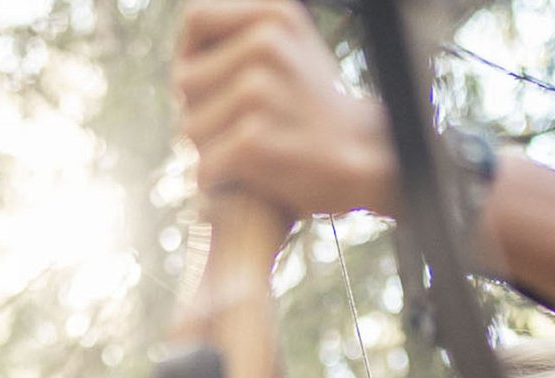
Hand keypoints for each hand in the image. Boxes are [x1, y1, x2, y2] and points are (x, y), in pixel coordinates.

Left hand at [173, 0, 397, 217]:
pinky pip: (205, 168)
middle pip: (185, 80)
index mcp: (275, 14)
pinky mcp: (252, 140)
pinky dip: (221, 184)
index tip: (213, 83)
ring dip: (211, 150)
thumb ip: (240, 35)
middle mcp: (264, 43)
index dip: (192, 54)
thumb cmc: (317, 109)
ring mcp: (257, 91)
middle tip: (241, 128)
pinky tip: (252, 180)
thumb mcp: (290, 46)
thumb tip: (185, 39)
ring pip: (190, 128)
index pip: (196, 19)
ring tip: (255, 152)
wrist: (369, 160)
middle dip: (201, 110)